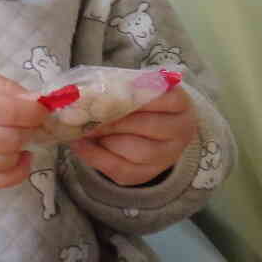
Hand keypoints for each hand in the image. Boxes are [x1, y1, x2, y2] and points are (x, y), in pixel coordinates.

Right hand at [0, 63, 45, 188]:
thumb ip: (2, 84)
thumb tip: (36, 102)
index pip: (8, 111)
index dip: (33, 112)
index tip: (40, 109)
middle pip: (11, 138)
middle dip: (29, 130)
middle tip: (28, 122)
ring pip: (7, 160)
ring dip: (22, 148)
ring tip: (17, 135)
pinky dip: (18, 172)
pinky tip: (20, 158)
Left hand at [70, 85, 196, 187]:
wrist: (153, 129)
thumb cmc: (140, 104)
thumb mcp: (134, 88)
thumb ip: (118, 87)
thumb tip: (87, 94)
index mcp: (180, 103)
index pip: (157, 96)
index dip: (127, 96)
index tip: (103, 94)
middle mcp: (180, 131)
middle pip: (146, 125)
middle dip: (111, 120)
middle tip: (85, 115)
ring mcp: (167, 156)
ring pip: (136, 152)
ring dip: (105, 140)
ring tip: (84, 129)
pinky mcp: (148, 173)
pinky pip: (122, 170)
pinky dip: (96, 157)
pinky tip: (81, 145)